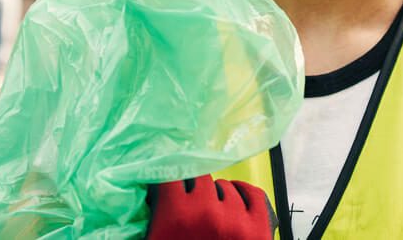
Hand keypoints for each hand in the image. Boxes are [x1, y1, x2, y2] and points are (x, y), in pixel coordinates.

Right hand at [146, 175, 274, 239]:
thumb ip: (152, 221)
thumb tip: (142, 195)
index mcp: (176, 217)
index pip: (170, 175)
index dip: (167, 180)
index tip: (166, 184)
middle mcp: (208, 212)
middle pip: (199, 178)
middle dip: (191, 190)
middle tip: (188, 205)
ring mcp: (238, 220)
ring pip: (225, 188)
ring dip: (216, 197)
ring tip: (210, 213)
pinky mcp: (260, 228)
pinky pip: (253, 194)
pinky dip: (243, 192)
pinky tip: (235, 198)